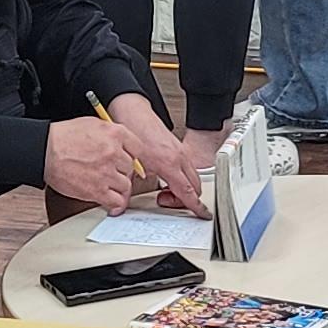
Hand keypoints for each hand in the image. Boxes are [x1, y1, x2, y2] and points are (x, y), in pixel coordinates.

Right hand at [42, 114, 139, 215]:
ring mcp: (106, 172)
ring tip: (107, 184)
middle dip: (122, 171)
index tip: (130, 161)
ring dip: (117, 187)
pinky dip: (115, 204)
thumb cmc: (63, 137)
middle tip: (111, 172)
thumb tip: (124, 145)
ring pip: (125, 185)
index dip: (133, 156)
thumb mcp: (93, 124)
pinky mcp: (97, 190)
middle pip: (131, 168)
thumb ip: (112, 134)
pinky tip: (111, 201)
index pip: (139, 148)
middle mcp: (114, 152)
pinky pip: (116, 201)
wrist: (44, 150)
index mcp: (115, 133)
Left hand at [107, 94, 203, 211]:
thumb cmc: (133, 131)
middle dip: (185, 199)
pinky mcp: (179, 148)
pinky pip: (188, 168)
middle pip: (195, 187)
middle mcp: (179, 157)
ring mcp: (181, 151)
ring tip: (163, 189)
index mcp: (168, 163)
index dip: (196, 207)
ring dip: (184, 188)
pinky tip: (166, 177)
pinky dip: (182, 177)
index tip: (203, 214)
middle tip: (165, 199)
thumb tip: (124, 202)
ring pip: (193, 177)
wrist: (133, 112)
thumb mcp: (130, 165)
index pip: (187, 191)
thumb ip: (130, 187)